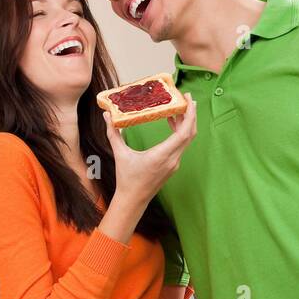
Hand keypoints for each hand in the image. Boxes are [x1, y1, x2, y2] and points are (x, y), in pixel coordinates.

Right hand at [102, 94, 197, 208]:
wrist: (133, 200)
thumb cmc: (127, 179)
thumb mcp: (120, 154)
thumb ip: (113, 134)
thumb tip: (107, 116)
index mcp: (162, 155)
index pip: (184, 132)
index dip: (189, 115)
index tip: (188, 100)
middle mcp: (172, 159)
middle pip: (190, 133)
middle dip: (191, 114)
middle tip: (186, 98)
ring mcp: (174, 163)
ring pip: (186, 139)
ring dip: (185, 123)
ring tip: (178, 108)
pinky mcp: (172, 165)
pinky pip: (181, 145)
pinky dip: (180, 132)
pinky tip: (171, 123)